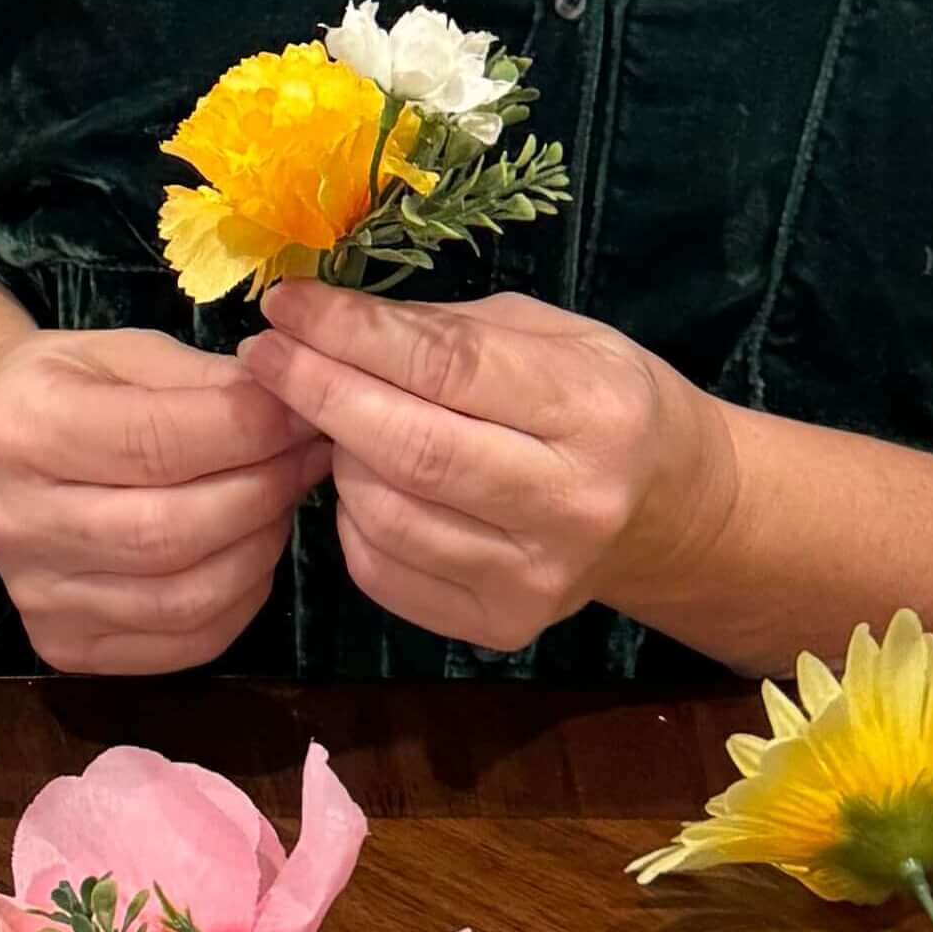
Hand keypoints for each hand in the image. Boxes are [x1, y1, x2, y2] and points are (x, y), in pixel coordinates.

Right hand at [0, 325, 331, 675]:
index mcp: (23, 428)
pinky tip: (248, 551)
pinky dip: (240, 600)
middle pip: (171, 531)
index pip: (156, 442)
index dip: (249, 431)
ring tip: (281, 502)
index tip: (303, 412)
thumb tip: (295, 412)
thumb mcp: (128, 353)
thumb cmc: (71, 387)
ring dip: (259, 548)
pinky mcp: (64, 646)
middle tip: (305, 459)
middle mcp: (15, 522)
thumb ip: (206, 382)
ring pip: (185, 598)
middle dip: (262, 492)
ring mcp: (36, 596)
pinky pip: (184, 643)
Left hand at [236, 283, 738, 651]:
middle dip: (318, 393)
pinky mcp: (501, 627)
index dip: (350, 334)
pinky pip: (382, 573)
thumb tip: (321, 318)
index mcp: (592, 410)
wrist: (668, 509)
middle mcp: (571, 503)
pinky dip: (351, 521)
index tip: (286, 305)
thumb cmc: (594, 397)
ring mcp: (536, 580)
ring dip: (333, 459)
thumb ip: (440, 330)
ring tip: (328, 418)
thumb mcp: (542, 333)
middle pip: (410, 450)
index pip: (446, 368)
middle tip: (263, 355)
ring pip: (386, 517)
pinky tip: (364, 483)